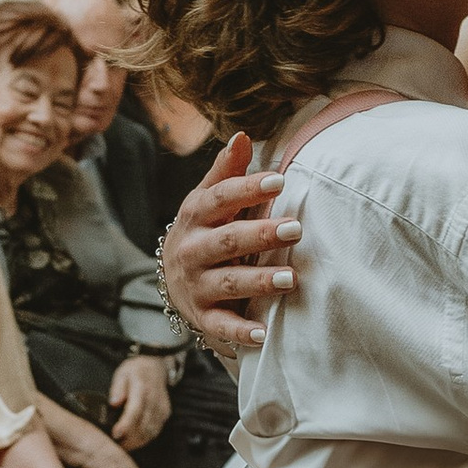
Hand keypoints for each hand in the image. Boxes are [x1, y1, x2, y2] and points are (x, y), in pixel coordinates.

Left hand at [105, 352, 171, 451]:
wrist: (155, 367)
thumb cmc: (135, 371)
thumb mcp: (122, 373)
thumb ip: (118, 388)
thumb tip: (114, 402)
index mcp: (142, 388)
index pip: (135, 409)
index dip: (126, 424)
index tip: (115, 434)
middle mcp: (155, 399)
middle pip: (143, 425)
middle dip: (129, 438)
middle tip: (114, 445)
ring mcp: (162, 408)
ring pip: (150, 431)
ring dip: (136, 442)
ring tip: (122, 446)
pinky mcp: (165, 414)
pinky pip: (155, 431)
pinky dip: (144, 439)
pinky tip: (133, 442)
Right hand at [161, 134, 299, 355]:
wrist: (172, 281)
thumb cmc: (203, 231)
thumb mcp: (207, 200)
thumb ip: (227, 172)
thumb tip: (243, 135)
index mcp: (196, 216)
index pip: (220, 199)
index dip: (248, 189)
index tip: (279, 180)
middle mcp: (193, 250)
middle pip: (227, 241)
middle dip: (260, 235)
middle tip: (295, 229)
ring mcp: (197, 285)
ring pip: (228, 282)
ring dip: (259, 281)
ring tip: (291, 278)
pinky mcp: (203, 317)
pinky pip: (222, 326)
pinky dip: (242, 331)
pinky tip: (264, 333)